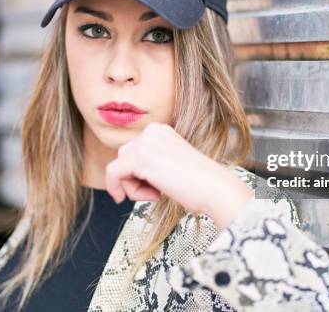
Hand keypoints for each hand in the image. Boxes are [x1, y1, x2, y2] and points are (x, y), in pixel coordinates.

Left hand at [105, 122, 252, 229]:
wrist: (215, 188)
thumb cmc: (199, 184)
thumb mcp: (171, 165)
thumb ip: (151, 162)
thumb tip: (122, 174)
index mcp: (160, 130)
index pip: (134, 151)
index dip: (140, 174)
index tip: (156, 189)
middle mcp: (151, 131)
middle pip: (123, 158)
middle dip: (134, 179)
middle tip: (158, 192)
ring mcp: (145, 142)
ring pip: (118, 168)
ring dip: (133, 187)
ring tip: (158, 193)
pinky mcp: (139, 158)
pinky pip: (113, 175)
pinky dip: (122, 190)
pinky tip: (149, 197)